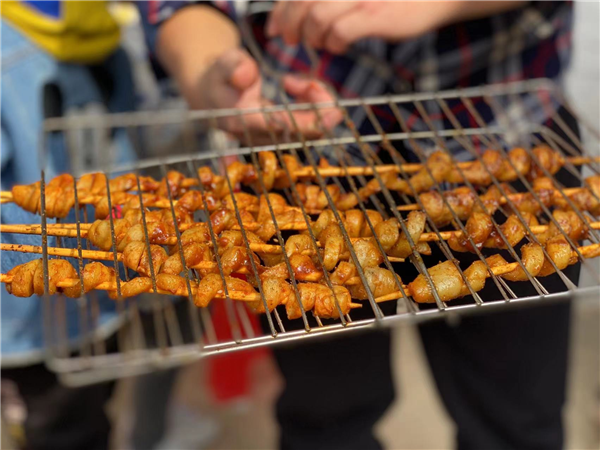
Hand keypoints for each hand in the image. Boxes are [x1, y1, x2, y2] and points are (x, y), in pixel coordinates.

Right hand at [193, 48, 342, 142]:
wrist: (213, 95)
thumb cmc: (220, 77)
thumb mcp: (223, 63)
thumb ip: (233, 67)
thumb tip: (245, 77)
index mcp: (245, 122)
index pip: (283, 128)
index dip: (310, 120)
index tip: (328, 106)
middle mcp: (261, 137)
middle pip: (304, 133)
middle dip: (319, 107)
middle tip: (313, 83)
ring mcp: (273, 140)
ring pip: (311, 131)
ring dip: (317, 104)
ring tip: (306, 82)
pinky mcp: (283, 136)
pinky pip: (309, 128)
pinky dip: (314, 107)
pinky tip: (303, 88)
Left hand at [266, 1, 451, 52]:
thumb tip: (294, 15)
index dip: (279, 11)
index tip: (274, 28)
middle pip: (300, 3)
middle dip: (290, 26)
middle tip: (293, 40)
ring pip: (316, 17)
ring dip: (313, 36)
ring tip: (322, 43)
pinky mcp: (375, 13)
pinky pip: (340, 32)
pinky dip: (334, 43)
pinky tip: (340, 46)